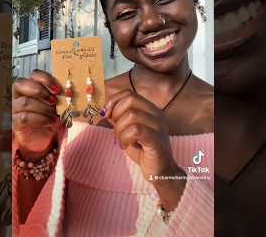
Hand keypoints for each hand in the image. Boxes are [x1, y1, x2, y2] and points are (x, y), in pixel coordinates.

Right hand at [12, 70, 61, 160]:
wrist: (43, 138)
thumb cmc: (49, 117)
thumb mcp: (56, 105)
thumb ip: (58, 96)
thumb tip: (67, 91)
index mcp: (30, 85)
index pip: (33, 74)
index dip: (45, 79)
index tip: (57, 89)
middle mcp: (18, 94)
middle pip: (22, 84)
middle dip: (40, 91)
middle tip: (54, 100)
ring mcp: (14, 107)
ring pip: (25, 102)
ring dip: (43, 108)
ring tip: (54, 113)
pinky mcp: (14, 122)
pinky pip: (24, 117)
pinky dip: (40, 119)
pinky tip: (50, 121)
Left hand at [104, 90, 185, 210]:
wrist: (160, 172)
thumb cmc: (143, 151)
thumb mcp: (128, 130)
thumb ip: (119, 118)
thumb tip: (105, 109)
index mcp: (150, 109)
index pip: (128, 93)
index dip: (113, 101)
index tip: (106, 114)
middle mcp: (156, 114)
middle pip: (130, 100)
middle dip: (116, 114)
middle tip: (115, 130)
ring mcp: (158, 126)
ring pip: (131, 115)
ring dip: (119, 129)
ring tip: (121, 141)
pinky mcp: (156, 139)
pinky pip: (136, 130)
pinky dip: (125, 137)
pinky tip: (125, 146)